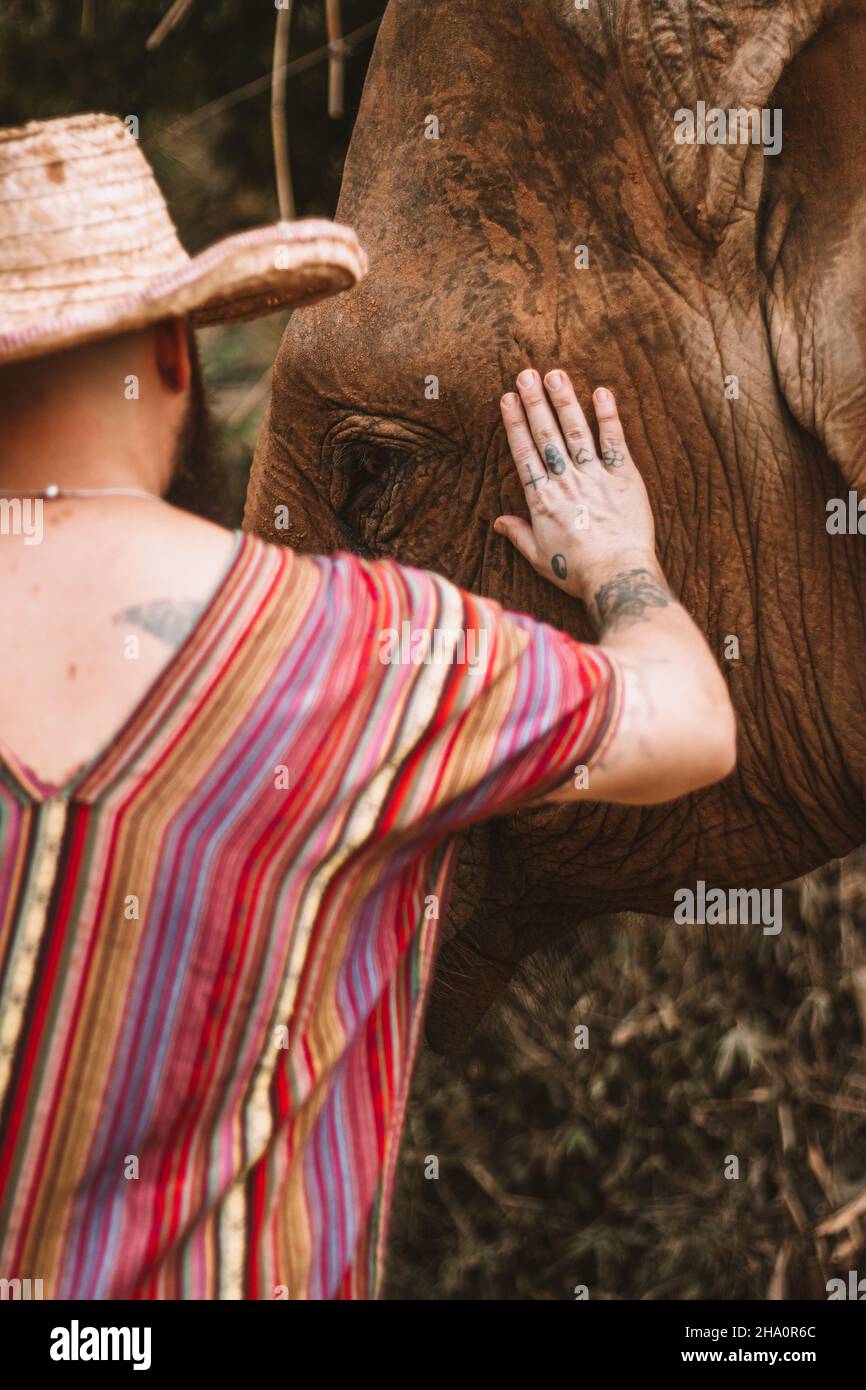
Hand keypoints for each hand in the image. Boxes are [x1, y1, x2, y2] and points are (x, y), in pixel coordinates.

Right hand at [494, 369, 659, 609]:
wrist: (617, 576)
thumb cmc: (577, 572)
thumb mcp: (539, 558)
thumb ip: (519, 535)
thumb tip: (499, 522)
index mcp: (542, 500)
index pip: (525, 453)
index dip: (515, 423)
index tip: (508, 398)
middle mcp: (566, 483)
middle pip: (547, 435)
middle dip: (535, 402)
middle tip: (526, 374)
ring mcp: (595, 477)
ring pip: (576, 432)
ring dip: (565, 400)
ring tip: (555, 374)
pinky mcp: (624, 478)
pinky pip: (614, 442)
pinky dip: (608, 417)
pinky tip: (601, 393)